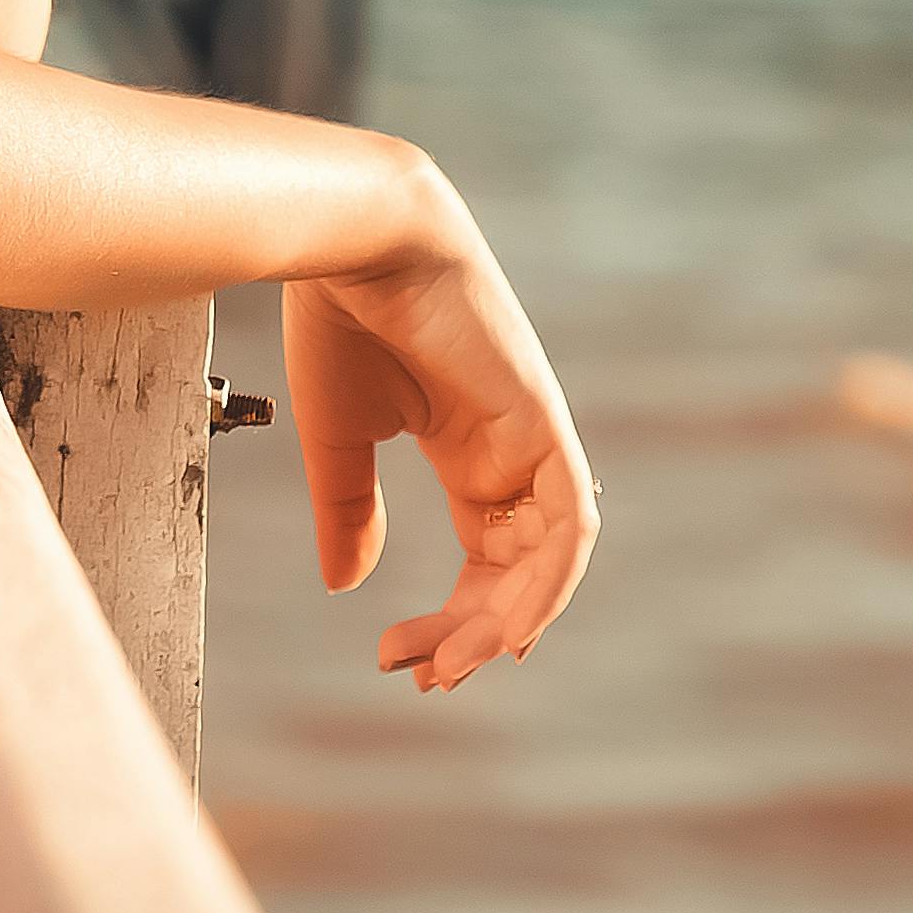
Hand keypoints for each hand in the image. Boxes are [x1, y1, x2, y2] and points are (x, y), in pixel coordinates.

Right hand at [282, 204, 599, 693]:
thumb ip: (351, 511)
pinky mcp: (543, 421)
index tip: (401, 657)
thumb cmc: (340, 317)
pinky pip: (572, 521)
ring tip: (454, 664)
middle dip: (473, 632)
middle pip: (518, 570)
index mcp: (470, 450)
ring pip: (552, 557)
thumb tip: (347, 586)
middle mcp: (512, 451)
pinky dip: (549, 581)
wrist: (354, 238)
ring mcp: (534, 436)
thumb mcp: (340, 437)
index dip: (454, 616)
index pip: (487, 555)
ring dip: (508, 620)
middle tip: (423, 675)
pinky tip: (508, 628)